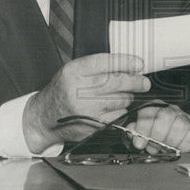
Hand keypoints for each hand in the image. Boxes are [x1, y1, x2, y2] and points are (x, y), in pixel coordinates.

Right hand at [23, 53, 150, 153]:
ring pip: (120, 100)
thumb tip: (128, 64)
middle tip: (144, 82)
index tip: (139, 63)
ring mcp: (85, 110)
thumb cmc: (63, 90)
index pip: (105, 63)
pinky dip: (121, 112)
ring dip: (127, 97)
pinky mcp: (92, 126)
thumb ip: (96, 66)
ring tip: (124, 94)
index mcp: (74, 72)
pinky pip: (118, 117)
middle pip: (116, 82)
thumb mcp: (73, 71)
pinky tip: (114, 109)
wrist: (45, 117)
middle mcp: (78, 91)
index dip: (125, 62)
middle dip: (135, 81)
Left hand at [127, 102, 189, 154]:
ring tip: (166, 150)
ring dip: (170, 142)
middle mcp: (171, 110)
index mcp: (156, 109)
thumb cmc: (159, 142)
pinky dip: (183, 146)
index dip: (142, 127)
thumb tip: (130, 130)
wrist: (178, 150)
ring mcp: (185, 119)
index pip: (148, 110)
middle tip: (153, 148)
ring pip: (179, 124)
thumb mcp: (143, 137)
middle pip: (164, 115)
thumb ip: (134, 132)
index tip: (139, 143)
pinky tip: (178, 150)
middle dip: (157, 135)